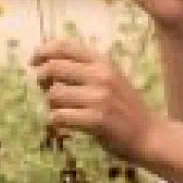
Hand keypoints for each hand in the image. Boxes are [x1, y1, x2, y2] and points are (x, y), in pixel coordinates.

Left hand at [28, 37, 159, 161]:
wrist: (149, 135)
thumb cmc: (124, 109)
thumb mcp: (110, 79)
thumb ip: (84, 69)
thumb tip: (46, 64)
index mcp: (103, 61)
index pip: (64, 46)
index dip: (43, 51)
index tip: (33, 61)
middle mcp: (101, 75)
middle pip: (53, 68)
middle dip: (41, 79)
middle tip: (46, 91)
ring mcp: (99, 97)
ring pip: (53, 94)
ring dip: (51, 105)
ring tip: (62, 112)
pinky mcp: (96, 120)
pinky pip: (59, 116)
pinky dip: (56, 122)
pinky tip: (65, 126)